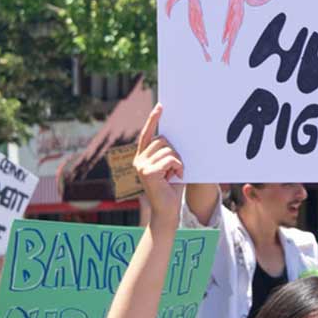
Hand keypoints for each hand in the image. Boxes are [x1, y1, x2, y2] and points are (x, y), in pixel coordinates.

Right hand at [134, 104, 184, 219]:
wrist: (168, 210)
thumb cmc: (171, 188)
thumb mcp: (170, 166)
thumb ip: (168, 152)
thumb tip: (173, 136)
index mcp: (142, 157)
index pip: (147, 134)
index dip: (153, 119)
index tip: (160, 107)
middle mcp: (139, 160)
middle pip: (163, 140)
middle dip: (175, 152)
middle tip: (176, 168)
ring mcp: (142, 166)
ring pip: (168, 149)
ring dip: (178, 161)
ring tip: (175, 174)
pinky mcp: (148, 172)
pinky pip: (171, 159)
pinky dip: (178, 167)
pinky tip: (176, 177)